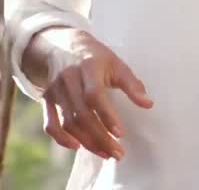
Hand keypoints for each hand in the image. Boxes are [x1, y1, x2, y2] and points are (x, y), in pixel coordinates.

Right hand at [37, 28, 153, 159]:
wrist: (64, 46)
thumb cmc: (97, 58)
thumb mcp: (117, 64)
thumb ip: (132, 85)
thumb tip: (149, 104)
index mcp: (89, 67)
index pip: (95, 95)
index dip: (107, 116)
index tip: (120, 133)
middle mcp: (69, 79)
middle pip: (82, 114)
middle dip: (100, 137)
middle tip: (118, 153)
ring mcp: (55, 90)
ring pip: (68, 122)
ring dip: (86, 141)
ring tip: (106, 153)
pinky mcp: (47, 99)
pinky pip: (51, 123)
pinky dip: (61, 138)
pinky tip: (77, 147)